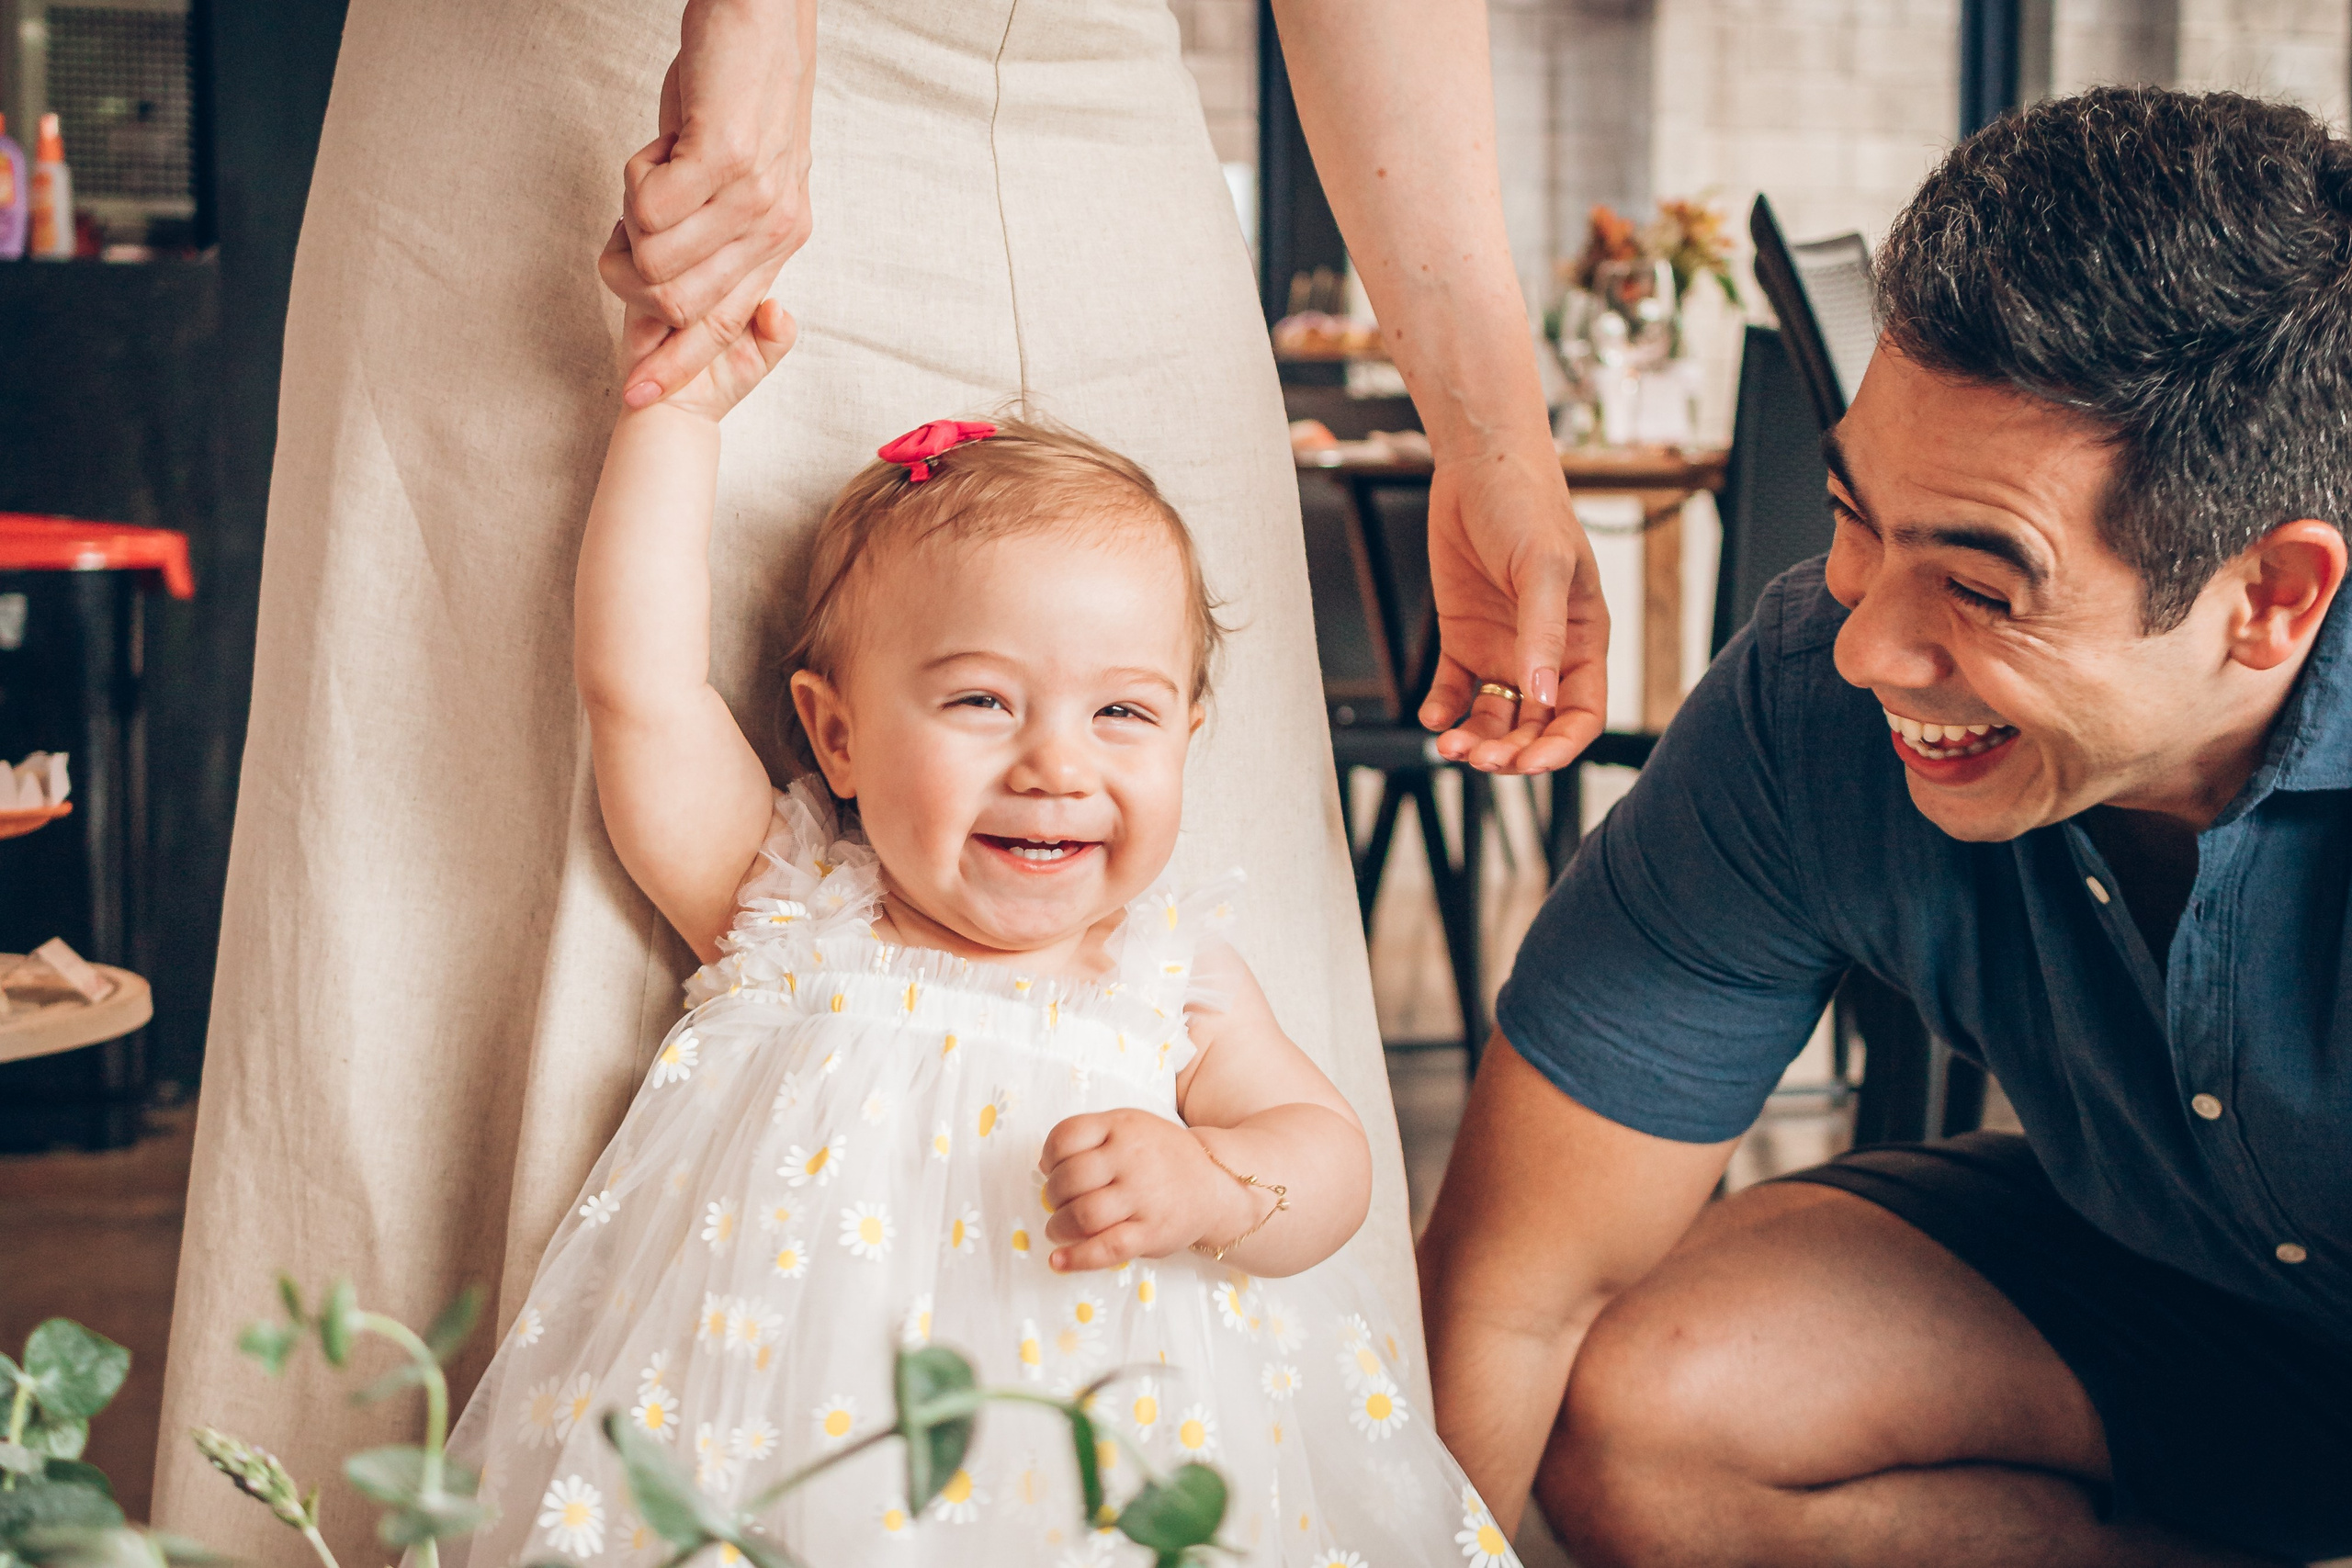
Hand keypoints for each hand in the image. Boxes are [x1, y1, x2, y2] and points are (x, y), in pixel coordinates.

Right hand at [599, 0, 814, 410]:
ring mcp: (755, 196)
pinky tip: (659, 148)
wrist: (762, 17)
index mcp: (779, 237)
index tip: (635, 396)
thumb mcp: (733, 171)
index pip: (724, 325)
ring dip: (632, 215)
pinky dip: (634, 180)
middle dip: (632, 272)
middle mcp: (776, 227)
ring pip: (656, 258)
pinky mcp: (728, 159)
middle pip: (680, 303)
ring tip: (655, 168)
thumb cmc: (735, 89)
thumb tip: (664, 265)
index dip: (676, 364)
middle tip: (628, 219)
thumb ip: (710, 225)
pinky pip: (649, 207)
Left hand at [1039, 1111, 1245, 1272]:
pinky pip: (1105, 1249)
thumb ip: (1091, 1137)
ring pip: (1082, 1215)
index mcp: (1123, 1126)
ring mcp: (1143, 1197)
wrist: (1215, 1185)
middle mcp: (1132, 1159)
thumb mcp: (1131, 1127)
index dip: (1049, 1156)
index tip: (1051, 1169)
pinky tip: (1058, 1261)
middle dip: (1052, 1195)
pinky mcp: (1151, 1233)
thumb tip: (1044, 1165)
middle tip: (1058, 1202)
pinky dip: (1076, 1258)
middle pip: (1069, 1179)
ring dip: (1059, 1226)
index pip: (1067, 1136)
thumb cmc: (1161, 1157)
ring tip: (1059, 1229)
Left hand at [1421, 444, 1610, 773]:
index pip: (1581, 714)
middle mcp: (1544, 654)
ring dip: (1476, 737)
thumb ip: (1543, 633)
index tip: (1530, 764)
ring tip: (1451, 743)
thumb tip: (1543, 697)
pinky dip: (1444, 708)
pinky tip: (1434, 716)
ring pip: (1495, 716)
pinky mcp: (1463, 638)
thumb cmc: (1528, 507)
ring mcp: (1503, 648)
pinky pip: (1456, 689)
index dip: (1561, 746)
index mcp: (1581, 641)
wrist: (1478, 468)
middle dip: (1511, 751)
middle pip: (1534, 726)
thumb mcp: (1544, 569)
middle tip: (1479, 756)